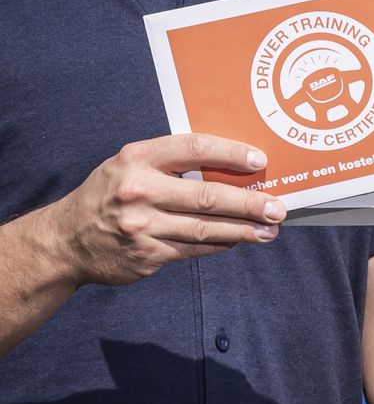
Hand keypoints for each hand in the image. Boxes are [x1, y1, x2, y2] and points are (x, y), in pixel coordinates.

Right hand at [53, 133, 286, 285]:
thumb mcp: (131, 164)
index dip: (230, 153)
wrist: (66, 240)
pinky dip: (220, 244)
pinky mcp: (147, 255)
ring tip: (269, 230)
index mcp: (138, 158)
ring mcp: (143, 226)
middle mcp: (139, 190)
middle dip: (249, 203)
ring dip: (243, 231)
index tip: (260, 161)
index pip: (194, 148)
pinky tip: (238, 241)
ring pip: (206, 228)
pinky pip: (194, 249)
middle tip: (277, 208)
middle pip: (207, 196)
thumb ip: (172, 162)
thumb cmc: (111, 193)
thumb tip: (233, 167)